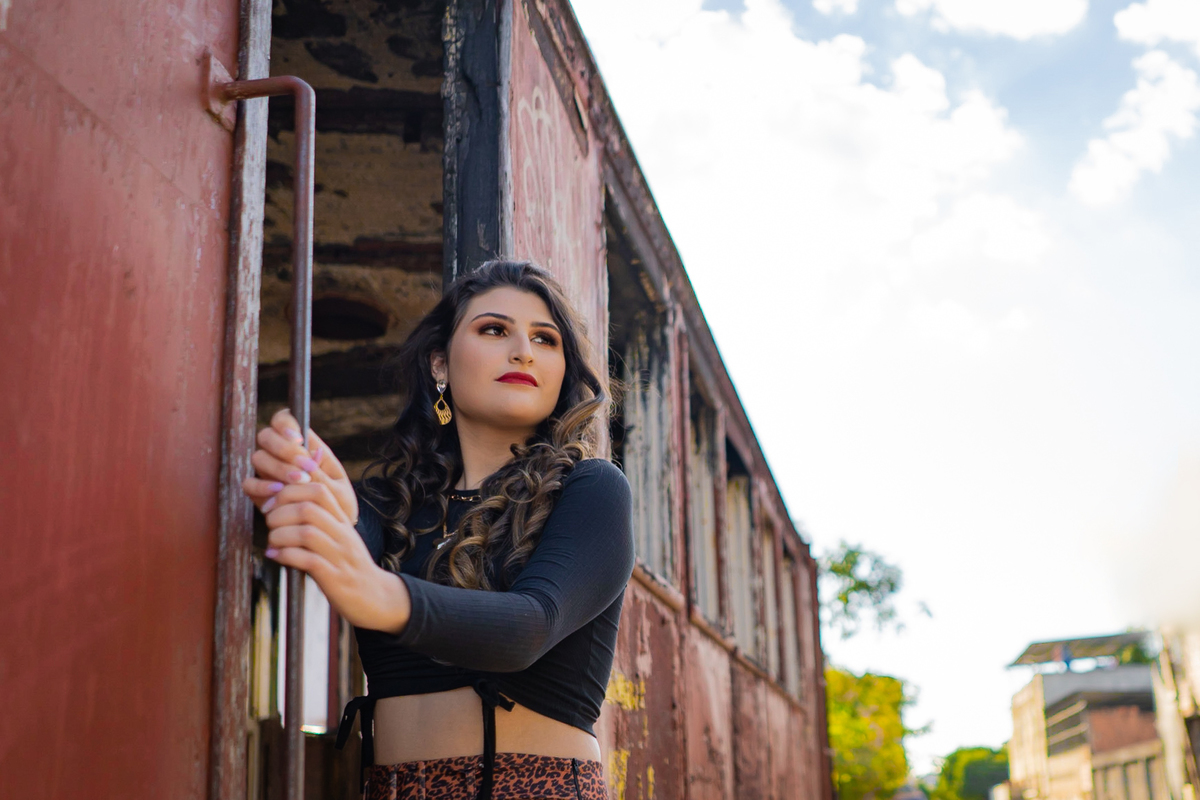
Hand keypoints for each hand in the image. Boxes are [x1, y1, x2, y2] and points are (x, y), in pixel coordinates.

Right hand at [241, 407, 358, 524]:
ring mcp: (268, 472)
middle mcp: (282, 454)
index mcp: (304, 445)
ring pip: (258, 457)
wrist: (329, 531)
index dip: (285, 425)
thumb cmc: (338, 504)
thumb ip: (323, 471)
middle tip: (304, 468)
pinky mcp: (259, 491)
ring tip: (298, 482)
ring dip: (278, 468)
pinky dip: (261, 486)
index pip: (283, 419)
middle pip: (266, 435)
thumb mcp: (337, 487)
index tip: (299, 440)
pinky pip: (249, 483)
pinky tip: (278, 492)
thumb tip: (310, 454)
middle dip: (284, 449)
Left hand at [260, 481, 410, 632]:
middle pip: (309, 508)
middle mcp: (343, 535)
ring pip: (307, 533)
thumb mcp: (339, 537)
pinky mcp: (335, 578)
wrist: (374, 597)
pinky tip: (274, 555)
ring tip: (271, 541)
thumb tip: (283, 506)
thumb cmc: (348, 566)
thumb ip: (320, 520)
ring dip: (280, 535)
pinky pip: (308, 560)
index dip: (289, 492)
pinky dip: (286, 555)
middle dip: (280, 513)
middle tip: (269, 523)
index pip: (319, 490)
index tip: (273, 505)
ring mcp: (340, 556)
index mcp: (343, 521)